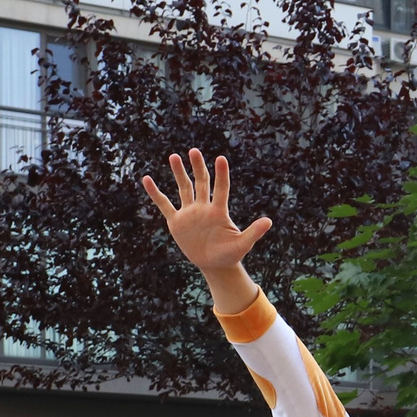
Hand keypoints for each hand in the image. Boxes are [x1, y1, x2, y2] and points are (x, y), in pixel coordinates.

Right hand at [138, 150, 270, 277]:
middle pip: (201, 183)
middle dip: (197, 167)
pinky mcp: (176, 221)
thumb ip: (254, 232)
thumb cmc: (231, 254)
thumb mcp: (242, 244)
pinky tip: (147, 179)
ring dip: (179, 173)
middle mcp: (203, 208)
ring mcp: (189, 213)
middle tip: (194, 151)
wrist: (215, 265)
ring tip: (174, 156)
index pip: (221, 188)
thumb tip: (269, 221)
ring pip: (184, 188)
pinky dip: (155, 193)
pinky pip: (164, 204)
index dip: (221, 174)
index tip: (221, 158)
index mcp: (219, 211)